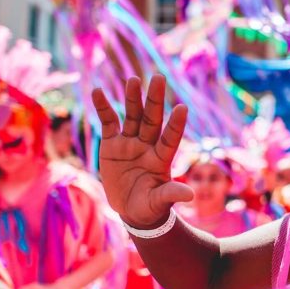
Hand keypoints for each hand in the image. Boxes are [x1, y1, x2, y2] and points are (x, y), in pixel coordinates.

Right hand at [92, 76, 193, 227]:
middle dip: (155, 100)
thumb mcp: (159, 202)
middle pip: (152, 119)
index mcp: (162, 159)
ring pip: (133, 116)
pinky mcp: (112, 145)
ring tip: (134, 79)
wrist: (132, 210)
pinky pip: (108, 122)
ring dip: (133, 98)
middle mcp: (148, 146)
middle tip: (159, 78)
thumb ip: (171, 194)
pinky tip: (98, 90)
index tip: (183, 108)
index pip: (170, 138)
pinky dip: (103, 107)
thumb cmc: (150, 207)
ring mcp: (130, 143)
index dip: (176, 125)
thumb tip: (191, 195)